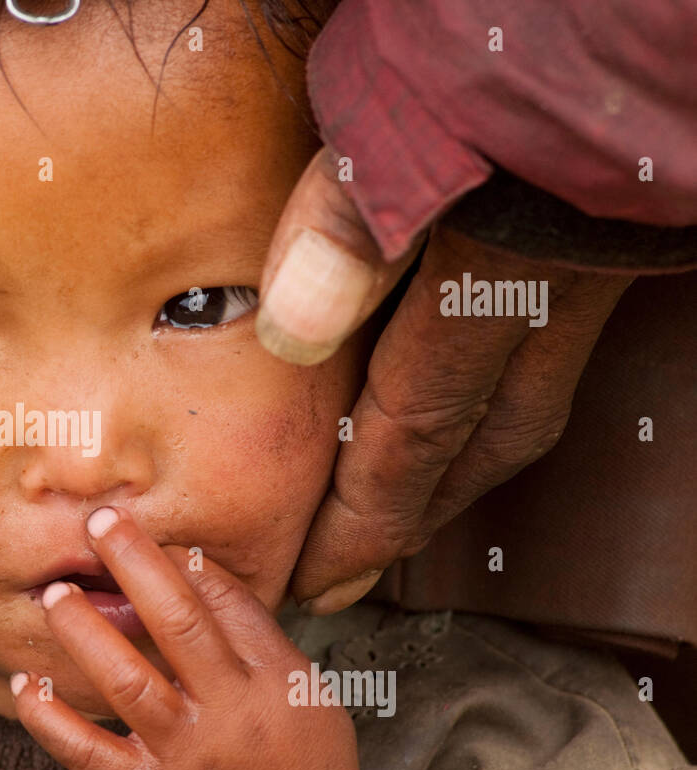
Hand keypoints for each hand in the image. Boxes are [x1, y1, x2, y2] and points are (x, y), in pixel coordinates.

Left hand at [11, 505, 381, 769]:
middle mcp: (231, 713)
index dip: (186, 559)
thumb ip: (260, 645)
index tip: (156, 535)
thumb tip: (203, 580)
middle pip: (178, 622)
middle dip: (135, 564)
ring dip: (85, 632)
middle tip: (100, 524)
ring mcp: (186, 754)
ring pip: (127, 680)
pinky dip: (50, 719)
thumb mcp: (308, 701)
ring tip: (56, 594)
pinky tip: (27, 684)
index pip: (229, 602)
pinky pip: (88, 752)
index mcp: (278, 682)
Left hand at [253, 148, 634, 612]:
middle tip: (351, 571)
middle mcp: (566, 283)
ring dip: (453, 466)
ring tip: (393, 507)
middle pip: (484, 441)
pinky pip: (545, 350)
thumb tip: (295, 331)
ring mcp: (600, 254)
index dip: (363, 518)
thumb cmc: (492, 40)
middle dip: (410, 516)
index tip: (318, 578)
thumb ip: (350, 226)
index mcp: (504, 271)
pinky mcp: (610, 223)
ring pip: (525, 401)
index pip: (418, 434)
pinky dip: (492, 396)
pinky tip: (456, 394)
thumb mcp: (397, 118)